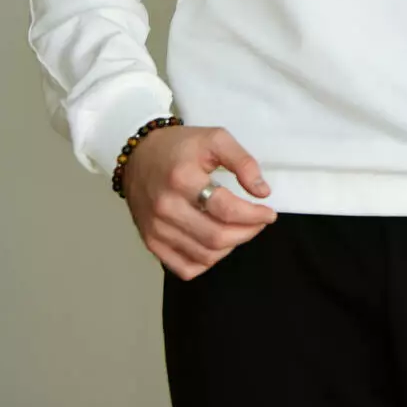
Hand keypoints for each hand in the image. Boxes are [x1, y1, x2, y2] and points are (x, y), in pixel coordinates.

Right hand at [122, 124, 277, 280]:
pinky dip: (207, 261)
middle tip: (258, 222)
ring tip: (239, 229)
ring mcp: (156, 228)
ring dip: (230, 246)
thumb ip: (243, 161)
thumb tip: (262, 192)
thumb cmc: (179, 146)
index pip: (226, 209)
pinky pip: (186, 268)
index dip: (254, 215)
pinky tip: (216, 243)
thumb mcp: (215, 139)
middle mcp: (166, 207)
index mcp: (182, 178)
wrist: (138, 156)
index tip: (268, 213)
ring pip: (205, 255)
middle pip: (217, 237)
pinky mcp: (151, 241)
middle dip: (247, 232)